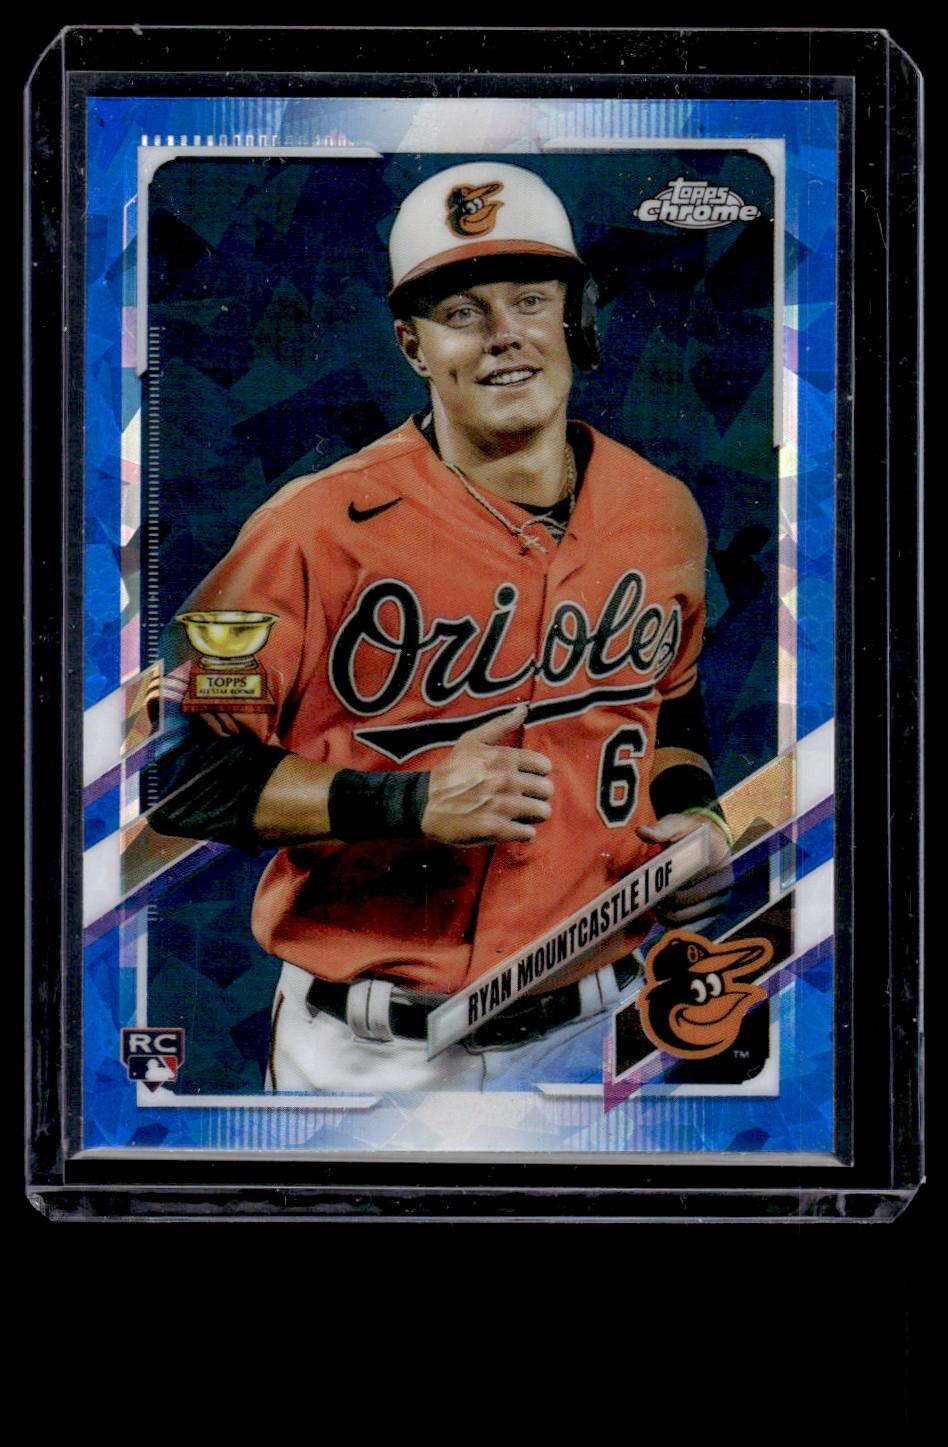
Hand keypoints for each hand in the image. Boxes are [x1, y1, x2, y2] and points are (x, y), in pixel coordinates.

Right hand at [422, 705, 553, 845]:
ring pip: (542, 812)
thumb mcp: (471, 740)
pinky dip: (523, 832)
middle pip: (546, 790)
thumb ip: (500, 724)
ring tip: (521, 814)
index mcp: (504, 758)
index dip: (538, 773)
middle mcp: (506, 780)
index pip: (544, 766)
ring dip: (533, 814)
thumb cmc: (450, 771)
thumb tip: (523, 708)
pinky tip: (511, 827)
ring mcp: (502, 805)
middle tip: (524, 798)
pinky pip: (528, 833)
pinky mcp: (496, 829)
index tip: (527, 778)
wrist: (425, 803)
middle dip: (538, 795)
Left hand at [637, 812, 733, 925]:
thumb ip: (661, 829)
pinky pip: (691, 927)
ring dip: (666, 913)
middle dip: (663, 899)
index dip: (667, 884)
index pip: (689, 879)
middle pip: (686, 901)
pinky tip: (661, 913)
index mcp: (717, 859)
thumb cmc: (689, 833)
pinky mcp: (714, 914)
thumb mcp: (677, 824)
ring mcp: (720, 900)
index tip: (651, 882)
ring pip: (686, 917)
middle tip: (647, 894)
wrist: (708, 842)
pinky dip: (674, 923)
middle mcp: (724, 882)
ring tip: (653, 902)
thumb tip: (642, 831)